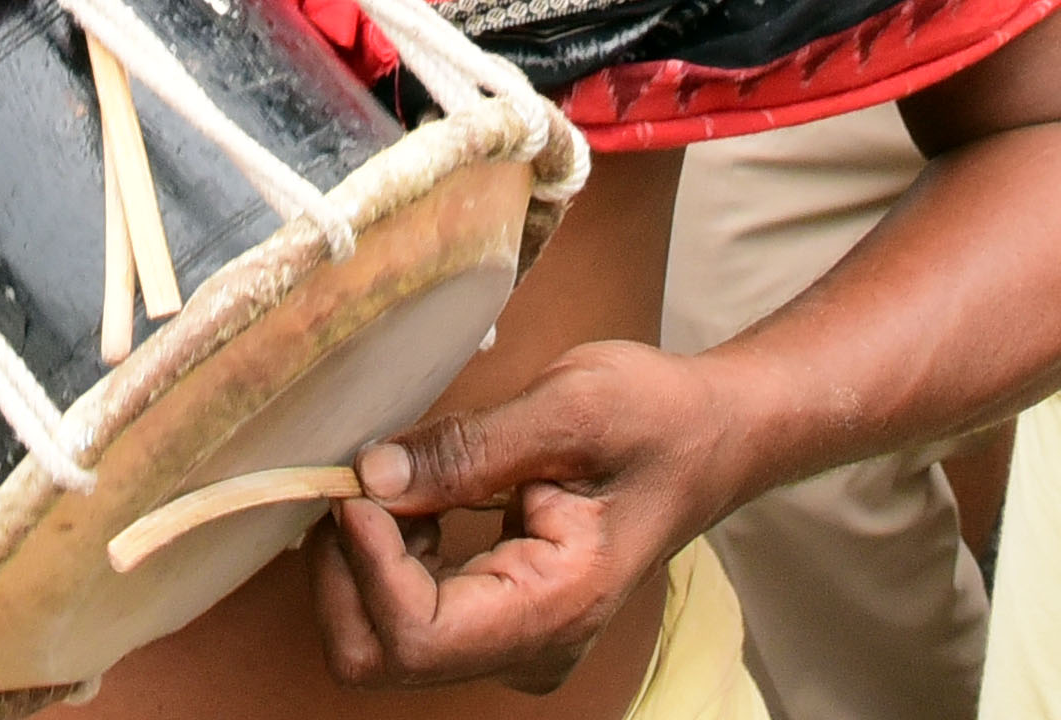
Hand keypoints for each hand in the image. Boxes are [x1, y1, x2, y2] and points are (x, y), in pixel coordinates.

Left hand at [314, 340, 745, 692]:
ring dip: (363, 560)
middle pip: (382, 654)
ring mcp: (511, 642)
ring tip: (399, 478)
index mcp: (557, 608)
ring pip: (382, 640)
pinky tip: (415, 500)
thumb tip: (372, 476)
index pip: (418, 637)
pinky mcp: (497, 620)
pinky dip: (384, 557)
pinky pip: (406, 613)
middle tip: (361, 479)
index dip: (368, 566)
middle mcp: (529, 648)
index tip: (358, 487)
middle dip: (348, 568)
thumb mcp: (570, 407)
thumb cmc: (659, 419)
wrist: (711, 437)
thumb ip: (468, 448)